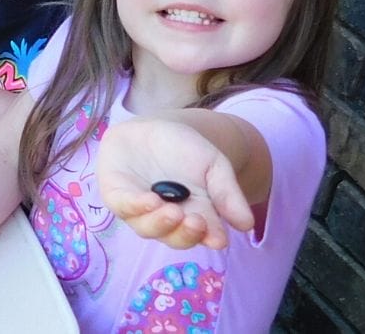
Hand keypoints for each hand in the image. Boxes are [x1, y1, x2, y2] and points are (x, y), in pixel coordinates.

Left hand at [97, 118, 253, 249]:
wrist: (154, 125)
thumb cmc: (186, 149)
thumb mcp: (214, 164)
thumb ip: (227, 193)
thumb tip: (247, 225)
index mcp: (193, 215)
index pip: (202, 233)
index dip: (210, 236)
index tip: (219, 238)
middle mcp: (165, 218)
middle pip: (173, 236)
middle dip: (184, 233)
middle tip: (195, 222)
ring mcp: (139, 209)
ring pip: (147, 227)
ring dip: (160, 223)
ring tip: (173, 212)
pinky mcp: (116, 195)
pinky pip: (123, 206)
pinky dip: (135, 206)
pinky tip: (149, 201)